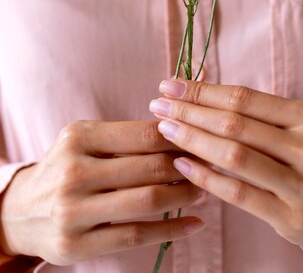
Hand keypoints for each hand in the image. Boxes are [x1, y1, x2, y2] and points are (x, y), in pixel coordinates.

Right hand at [0, 120, 203, 263]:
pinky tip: (194, 223)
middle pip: (149, 168)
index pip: (144, 134)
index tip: (202, 139)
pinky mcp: (76, 245)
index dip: (180, 136)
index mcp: (78, 137)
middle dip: (187, 166)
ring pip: (146, 201)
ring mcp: (72, 211)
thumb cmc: (67, 167)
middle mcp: (73, 172)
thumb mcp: (86, 141)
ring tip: (202, 190)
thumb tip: (184, 129)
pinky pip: (135, 236)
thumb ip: (127, 136)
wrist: (22, 211)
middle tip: (209, 164)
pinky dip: (171, 230)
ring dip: (184, 196)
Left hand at [150, 80, 302, 248]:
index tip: (170, 85)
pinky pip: (238, 193)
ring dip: (193, 141)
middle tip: (158, 105)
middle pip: (236, 125)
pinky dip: (205, 177)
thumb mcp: (292, 126)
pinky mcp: (292, 216)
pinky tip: (182, 165)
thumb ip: (251, 110)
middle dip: (191, 112)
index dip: (204, 91)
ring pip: (235, 157)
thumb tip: (193, 88)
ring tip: (165, 130)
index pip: (246, 98)